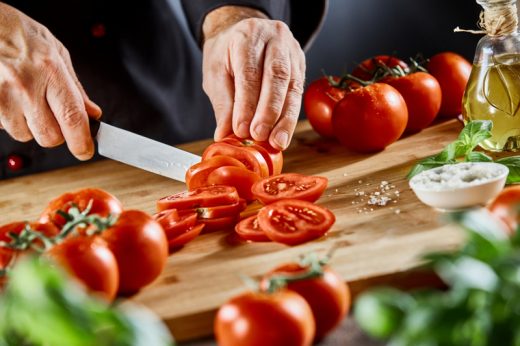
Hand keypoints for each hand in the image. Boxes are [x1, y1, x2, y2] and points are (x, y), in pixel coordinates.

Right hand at [0, 3, 100, 159]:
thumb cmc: (19, 34)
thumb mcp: (56, 53)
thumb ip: (75, 88)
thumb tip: (92, 114)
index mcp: (50, 70)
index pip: (72, 118)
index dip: (81, 141)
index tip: (85, 151)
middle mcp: (25, 85)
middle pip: (49, 136)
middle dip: (55, 134)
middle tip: (52, 116)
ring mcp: (1, 95)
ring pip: (24, 135)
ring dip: (29, 125)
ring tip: (24, 98)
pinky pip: (3, 127)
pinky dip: (9, 119)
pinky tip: (9, 98)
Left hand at [202, 6, 304, 149]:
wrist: (241, 31)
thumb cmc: (226, 53)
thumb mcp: (215, 73)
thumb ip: (223, 103)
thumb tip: (225, 134)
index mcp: (248, 35)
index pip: (250, 72)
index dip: (246, 104)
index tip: (242, 130)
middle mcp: (275, 38)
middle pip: (277, 76)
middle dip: (269, 111)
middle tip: (260, 136)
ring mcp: (292, 50)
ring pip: (292, 86)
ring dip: (285, 119)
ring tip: (277, 142)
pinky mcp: (300, 65)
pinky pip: (298, 93)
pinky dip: (290, 116)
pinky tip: (283, 134)